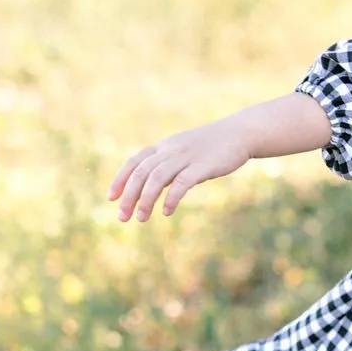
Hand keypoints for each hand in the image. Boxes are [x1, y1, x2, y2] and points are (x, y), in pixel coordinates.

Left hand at [110, 116, 255, 220]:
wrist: (240, 133)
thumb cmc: (212, 146)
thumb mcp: (185, 151)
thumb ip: (169, 164)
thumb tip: (152, 185)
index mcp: (164, 146)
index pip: (135, 161)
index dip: (121, 179)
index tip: (111, 198)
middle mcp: (171, 149)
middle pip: (142, 172)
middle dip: (129, 196)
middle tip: (122, 217)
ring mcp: (186, 157)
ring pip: (157, 178)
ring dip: (146, 199)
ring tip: (141, 218)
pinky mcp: (203, 166)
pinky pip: (181, 183)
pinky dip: (171, 198)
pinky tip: (167, 211)